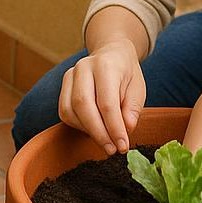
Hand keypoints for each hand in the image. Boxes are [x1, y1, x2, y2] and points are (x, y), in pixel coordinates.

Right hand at [58, 40, 145, 154]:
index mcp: (106, 65)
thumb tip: (126, 129)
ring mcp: (70, 75)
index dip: (114, 128)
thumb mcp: (138, 89)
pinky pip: (65, 112)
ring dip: (88, 131)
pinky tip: (94, 130)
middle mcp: (83, 67)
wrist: (111, 53)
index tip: (122, 146)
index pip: (107, 102)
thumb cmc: (126, 73)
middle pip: (83, 105)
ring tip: (106, 142)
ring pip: (70, 110)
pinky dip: (79, 126)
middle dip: (98, 132)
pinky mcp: (63, 86)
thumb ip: (132, 109)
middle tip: (112, 149)